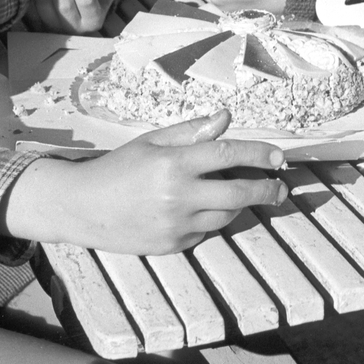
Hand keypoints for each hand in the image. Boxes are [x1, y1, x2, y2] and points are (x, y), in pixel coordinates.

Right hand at [0, 110, 289, 253]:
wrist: (82, 207)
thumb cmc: (118, 167)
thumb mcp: (151, 142)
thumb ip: (191, 132)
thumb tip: (226, 118)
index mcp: (173, 163)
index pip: (228, 153)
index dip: (259, 154)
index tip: (279, 157)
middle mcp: (178, 196)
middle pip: (239, 192)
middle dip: (266, 189)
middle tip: (280, 187)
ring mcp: (176, 224)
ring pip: (226, 215)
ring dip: (240, 203)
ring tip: (246, 192)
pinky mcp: (173, 245)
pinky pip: (206, 231)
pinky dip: (213, 218)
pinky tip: (208, 207)